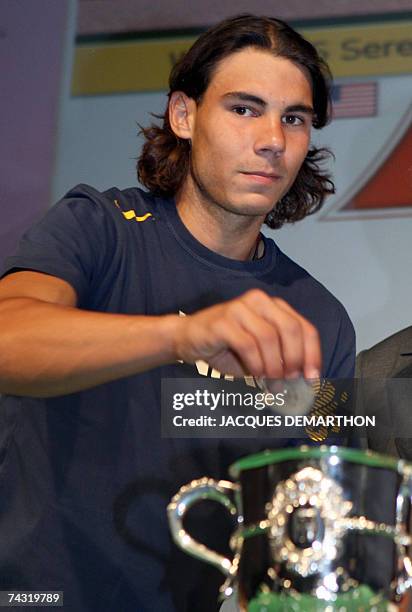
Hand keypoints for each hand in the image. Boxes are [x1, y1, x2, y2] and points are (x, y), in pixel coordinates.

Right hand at [173, 289, 320, 378]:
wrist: (188, 338)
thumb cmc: (227, 348)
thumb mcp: (261, 352)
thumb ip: (282, 359)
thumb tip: (304, 381)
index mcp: (273, 307)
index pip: (304, 328)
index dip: (312, 354)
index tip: (313, 377)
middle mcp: (259, 302)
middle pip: (290, 329)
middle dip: (295, 358)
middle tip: (291, 379)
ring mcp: (240, 308)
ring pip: (269, 337)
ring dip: (274, 364)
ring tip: (271, 381)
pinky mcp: (223, 320)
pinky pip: (247, 344)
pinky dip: (256, 363)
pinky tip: (255, 374)